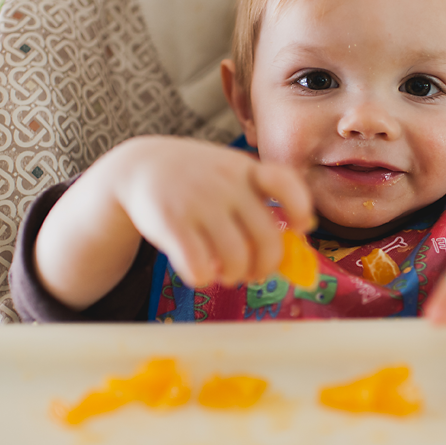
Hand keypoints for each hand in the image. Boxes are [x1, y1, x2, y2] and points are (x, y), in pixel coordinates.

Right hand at [111, 136, 312, 286]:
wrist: (140, 165)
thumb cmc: (197, 178)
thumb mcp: (231, 173)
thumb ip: (263, 197)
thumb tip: (305, 228)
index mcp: (246, 170)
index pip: (285, 183)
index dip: (300, 208)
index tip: (298, 227)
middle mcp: (226, 185)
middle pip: (267, 240)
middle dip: (264, 267)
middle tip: (253, 272)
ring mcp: (199, 203)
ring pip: (236, 260)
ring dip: (235, 276)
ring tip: (226, 273)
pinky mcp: (172, 224)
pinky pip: (199, 267)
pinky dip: (203, 278)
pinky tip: (199, 271)